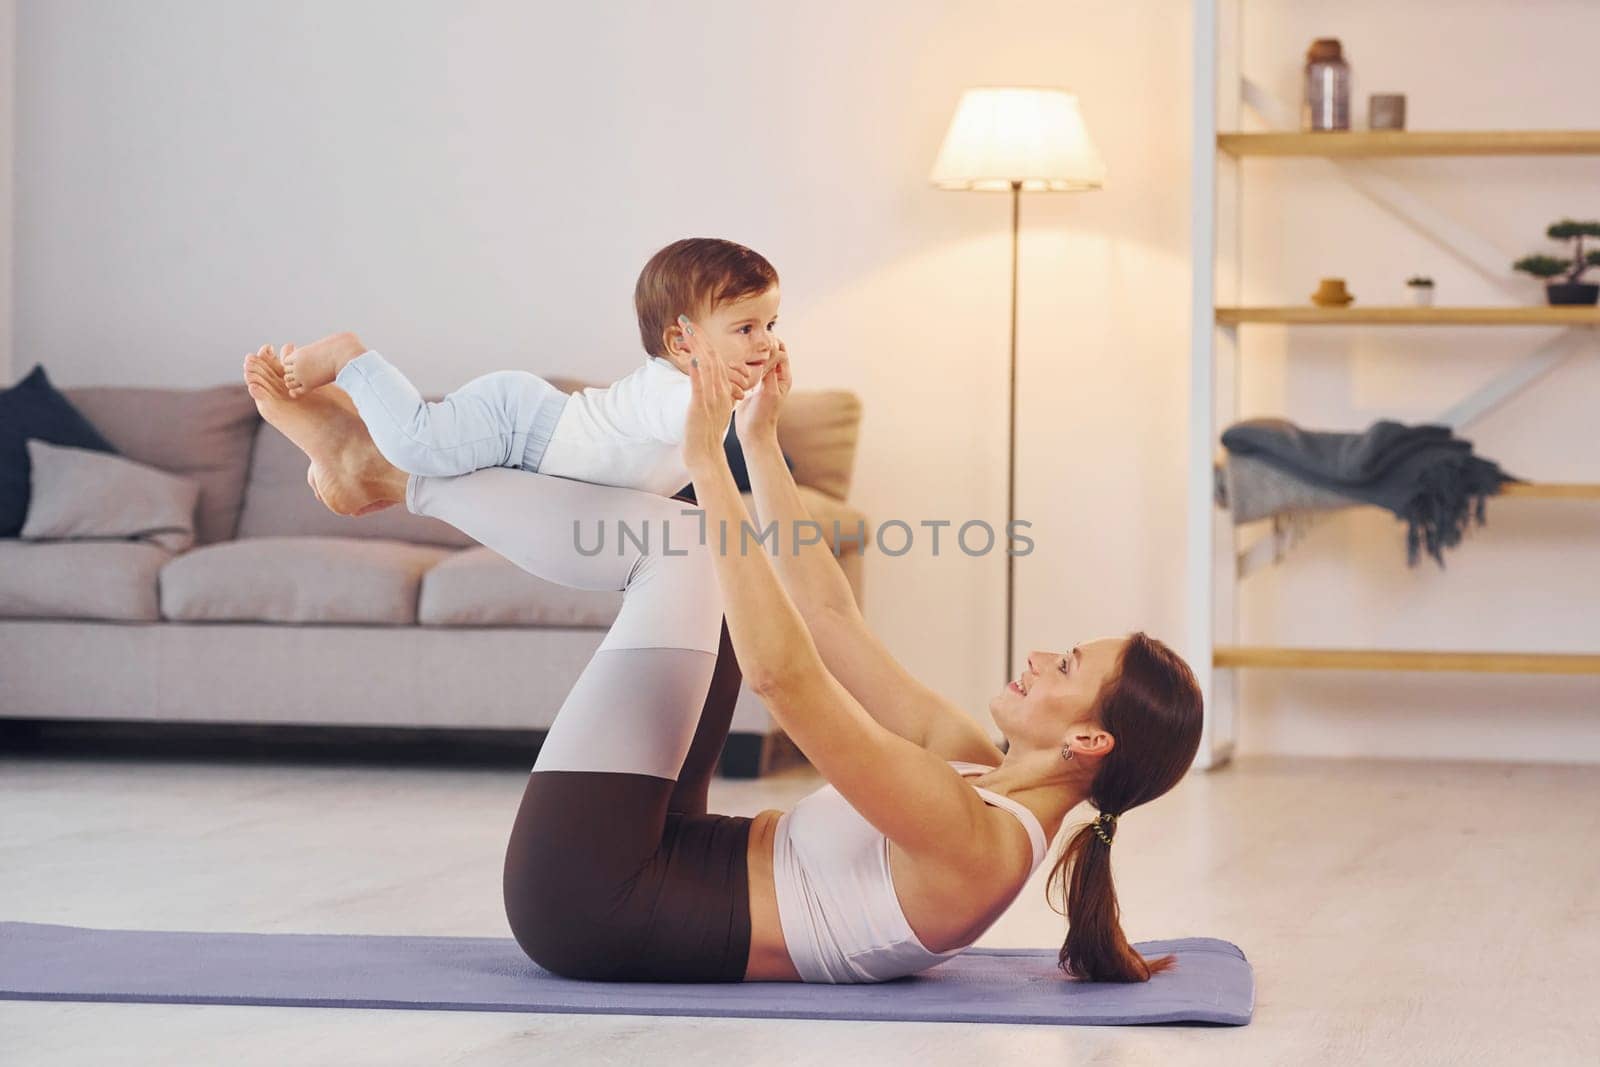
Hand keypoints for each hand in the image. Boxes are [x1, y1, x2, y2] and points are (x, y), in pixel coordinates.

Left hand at [679, 316, 736, 474]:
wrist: (706, 454)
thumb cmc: (706, 433)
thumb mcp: (713, 408)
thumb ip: (713, 392)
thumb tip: (705, 379)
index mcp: (722, 389)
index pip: (715, 359)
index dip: (704, 341)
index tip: (693, 327)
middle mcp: (719, 390)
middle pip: (711, 357)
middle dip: (698, 336)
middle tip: (686, 319)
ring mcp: (711, 398)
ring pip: (706, 366)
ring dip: (696, 346)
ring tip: (687, 330)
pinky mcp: (700, 407)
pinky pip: (699, 386)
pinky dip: (697, 371)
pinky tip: (692, 357)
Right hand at [734, 336, 791, 443]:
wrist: (753, 432)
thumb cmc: (764, 415)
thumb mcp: (769, 391)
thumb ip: (770, 371)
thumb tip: (773, 351)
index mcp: (782, 377)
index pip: (781, 352)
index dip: (773, 344)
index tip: (761, 343)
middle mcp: (773, 377)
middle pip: (768, 355)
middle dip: (758, 351)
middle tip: (748, 352)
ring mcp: (760, 381)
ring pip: (755, 362)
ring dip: (747, 361)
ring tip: (740, 365)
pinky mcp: (749, 386)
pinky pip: (745, 371)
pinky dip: (740, 369)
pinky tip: (733, 370)